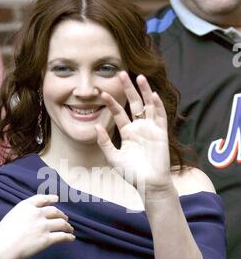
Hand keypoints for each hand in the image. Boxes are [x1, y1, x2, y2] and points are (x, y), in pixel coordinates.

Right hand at [0, 194, 74, 258]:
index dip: (51, 198)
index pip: (42, 199)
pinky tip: (71, 238)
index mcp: (26, 206)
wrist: (1, 249)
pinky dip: (69, 237)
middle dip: (62, 215)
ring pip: (61, 223)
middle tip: (65, 219)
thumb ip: (21, 215)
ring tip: (69, 229)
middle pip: (55, 211)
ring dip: (67, 226)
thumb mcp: (10, 217)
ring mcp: (43, 226)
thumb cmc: (0, 236)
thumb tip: (27, 220)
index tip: (56, 199)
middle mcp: (37, 213)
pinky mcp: (47, 239)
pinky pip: (63, 236)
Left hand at [95, 71, 171, 193]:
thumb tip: (96, 126)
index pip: (118, 113)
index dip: (111, 103)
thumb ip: (104, 143)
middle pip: (133, 104)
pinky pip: (160, 117)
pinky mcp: (161, 133)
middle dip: (128, 89)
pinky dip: (157, 106)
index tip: (102, 92)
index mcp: (127, 133)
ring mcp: (151, 129)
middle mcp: (139, 128)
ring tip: (139, 77)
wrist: (148, 184)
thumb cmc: (131, 174)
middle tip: (121, 74)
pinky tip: (152, 95)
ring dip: (144, 92)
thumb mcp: (113, 158)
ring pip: (148, 106)